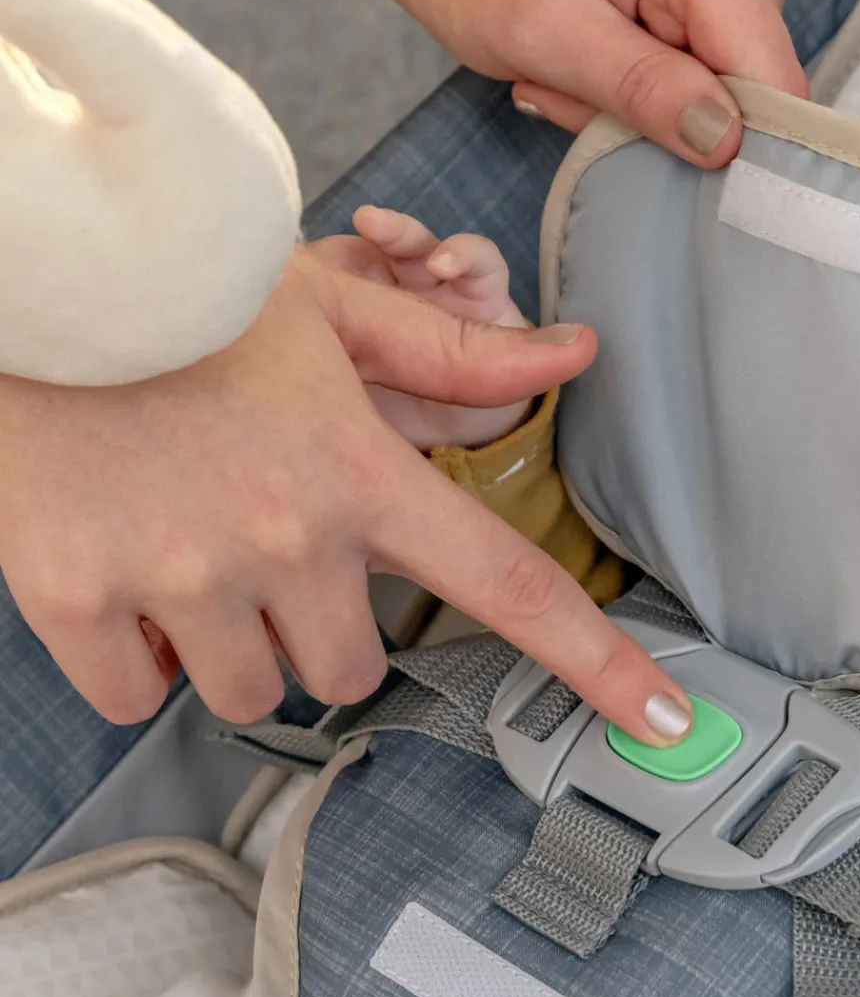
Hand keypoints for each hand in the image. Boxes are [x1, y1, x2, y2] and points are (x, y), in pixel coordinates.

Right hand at [0, 244, 692, 746]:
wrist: (43, 275)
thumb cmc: (191, 292)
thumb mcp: (335, 307)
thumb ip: (455, 350)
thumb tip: (574, 352)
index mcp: (366, 472)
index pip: (510, 588)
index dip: (597, 665)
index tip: (660, 721)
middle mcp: (288, 538)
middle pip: (356, 671)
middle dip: (327, 629)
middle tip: (276, 553)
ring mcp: (182, 575)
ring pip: (252, 693)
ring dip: (240, 649)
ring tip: (198, 554)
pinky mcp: (77, 598)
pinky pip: (137, 698)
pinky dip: (141, 661)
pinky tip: (130, 585)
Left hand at [359, 0, 806, 165]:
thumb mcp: (544, 30)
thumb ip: (638, 85)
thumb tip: (722, 141)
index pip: (770, 75)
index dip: (737, 141)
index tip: (673, 169)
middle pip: (747, 82)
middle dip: (668, 115)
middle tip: (579, 89)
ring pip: (722, 79)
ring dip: (650, 98)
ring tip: (576, 64)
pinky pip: (702, 58)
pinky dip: (646, 74)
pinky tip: (595, 50)